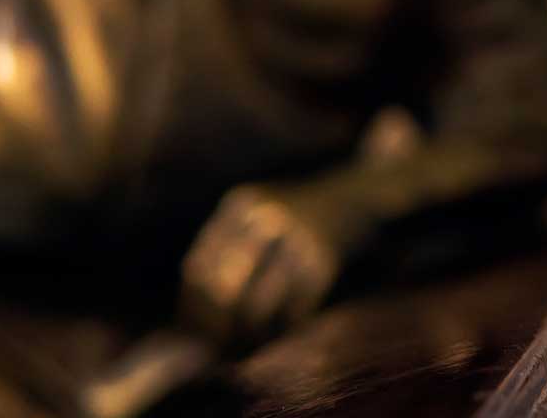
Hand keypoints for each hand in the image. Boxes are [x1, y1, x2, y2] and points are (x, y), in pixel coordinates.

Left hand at [179, 183, 342, 346]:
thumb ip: (224, 248)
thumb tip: (189, 314)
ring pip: (256, 308)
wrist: (356, 194)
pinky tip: (277, 337)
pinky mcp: (323, 262)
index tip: (194, 335)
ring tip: (243, 351)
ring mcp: (297, 239)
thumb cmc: (296, 213)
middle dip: (216, 327)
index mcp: (241, 204)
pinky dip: (280, 333)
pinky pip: (292, 312)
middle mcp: (266, 218)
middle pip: (224, 290)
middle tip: (216, 351)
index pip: (199, 268)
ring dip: (247, 338)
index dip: (193, 308)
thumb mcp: (257, 212)